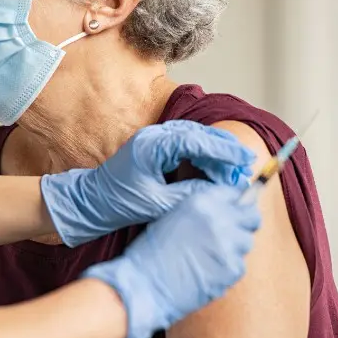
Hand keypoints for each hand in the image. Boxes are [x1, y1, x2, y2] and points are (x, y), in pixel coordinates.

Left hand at [40, 120, 254, 246]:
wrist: (91, 201)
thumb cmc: (119, 203)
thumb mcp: (158, 204)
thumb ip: (189, 194)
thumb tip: (220, 191)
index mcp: (151, 146)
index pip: (195, 140)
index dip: (223, 150)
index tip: (244, 160)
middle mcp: (153, 136)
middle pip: (198, 134)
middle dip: (224, 149)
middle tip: (246, 165)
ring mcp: (153, 139)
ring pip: (193, 138)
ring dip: (214, 152)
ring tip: (235, 169)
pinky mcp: (154, 147)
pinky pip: (184, 144)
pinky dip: (202, 154)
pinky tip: (215, 169)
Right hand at [84, 184, 260, 337]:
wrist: (145, 284)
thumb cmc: (151, 252)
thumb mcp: (171, 216)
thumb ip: (200, 210)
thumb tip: (225, 210)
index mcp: (201, 202)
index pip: (234, 194)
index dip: (234, 204)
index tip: (232, 212)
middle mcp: (219, 219)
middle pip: (251, 216)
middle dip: (244, 223)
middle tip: (230, 233)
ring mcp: (229, 245)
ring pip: (246, 242)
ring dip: (234, 247)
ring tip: (210, 256)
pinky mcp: (232, 269)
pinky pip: (239, 265)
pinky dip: (227, 268)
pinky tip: (207, 271)